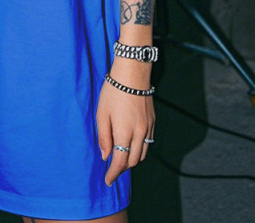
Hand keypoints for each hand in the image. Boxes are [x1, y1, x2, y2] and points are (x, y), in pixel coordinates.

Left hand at [95, 61, 154, 185]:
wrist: (132, 75)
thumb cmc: (113, 92)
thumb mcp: (102, 113)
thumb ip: (103, 136)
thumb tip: (105, 156)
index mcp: (124, 133)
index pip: (120, 162)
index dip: (113, 174)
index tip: (107, 181)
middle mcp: (139, 134)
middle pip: (132, 161)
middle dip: (122, 168)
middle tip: (112, 170)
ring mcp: (148, 129)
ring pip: (142, 154)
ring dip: (132, 160)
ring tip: (121, 158)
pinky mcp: (152, 122)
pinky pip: (148, 143)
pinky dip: (139, 149)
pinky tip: (131, 144)